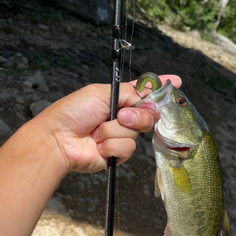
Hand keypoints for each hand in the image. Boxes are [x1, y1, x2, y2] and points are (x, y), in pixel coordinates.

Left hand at [35, 75, 181, 173]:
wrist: (59, 139)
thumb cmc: (73, 112)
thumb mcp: (102, 92)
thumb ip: (129, 92)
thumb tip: (147, 99)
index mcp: (118, 99)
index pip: (144, 93)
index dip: (160, 89)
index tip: (176, 81)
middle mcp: (122, 118)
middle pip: (147, 116)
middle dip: (136, 116)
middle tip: (121, 115)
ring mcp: (120, 136)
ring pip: (135, 133)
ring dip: (115, 130)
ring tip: (97, 131)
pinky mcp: (117, 154)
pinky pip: (127, 148)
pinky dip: (111, 145)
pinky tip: (98, 144)